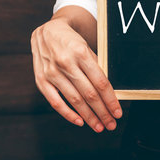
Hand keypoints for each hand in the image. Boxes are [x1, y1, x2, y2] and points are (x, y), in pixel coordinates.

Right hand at [31, 18, 121, 132]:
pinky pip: (55, 101)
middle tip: (111, 125)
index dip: (111, 100)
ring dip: (88, 116)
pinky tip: (80, 122)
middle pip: (89, 93)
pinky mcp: (41, 79)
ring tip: (99, 126)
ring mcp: (52, 72)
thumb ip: (96, 68)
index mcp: (81, 53)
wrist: (47, 32)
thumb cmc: (73, 42)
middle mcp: (66, 63)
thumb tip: (110, 93)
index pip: (101, 82)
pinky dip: (68, 113)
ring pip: (75, 99)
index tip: (118, 112)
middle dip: (102, 112)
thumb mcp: (87, 48)